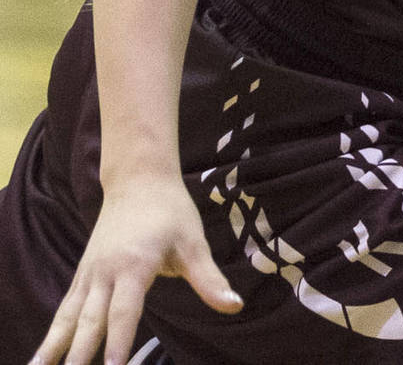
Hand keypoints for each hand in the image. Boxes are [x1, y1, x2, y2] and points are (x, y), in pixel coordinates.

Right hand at [32, 174, 240, 364]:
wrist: (139, 180)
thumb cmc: (171, 211)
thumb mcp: (194, 242)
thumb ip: (209, 279)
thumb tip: (234, 305)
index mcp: (135, 265)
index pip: (125, 311)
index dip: (119, 341)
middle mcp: (106, 272)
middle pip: (90, 320)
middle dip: (80, 353)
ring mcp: (89, 274)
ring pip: (68, 317)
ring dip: (54, 347)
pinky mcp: (82, 275)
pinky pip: (65, 309)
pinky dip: (53, 333)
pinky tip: (43, 357)